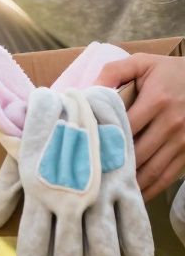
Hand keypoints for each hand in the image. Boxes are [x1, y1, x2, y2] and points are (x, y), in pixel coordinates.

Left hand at [95, 53, 184, 200]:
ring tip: (104, 191)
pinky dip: (149, 188)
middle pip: (135, 153)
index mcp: (156, 101)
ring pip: (152, 170)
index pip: (122, 128)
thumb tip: (87, 91)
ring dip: (129, 183)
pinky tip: (132, 194)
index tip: (81, 152)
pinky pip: (167, 176)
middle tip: (87, 179)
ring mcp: (183, 139)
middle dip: (111, 167)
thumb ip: (113, 71)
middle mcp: (172, 123)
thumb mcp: (143, 62)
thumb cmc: (169, 72)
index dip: (101, 141)